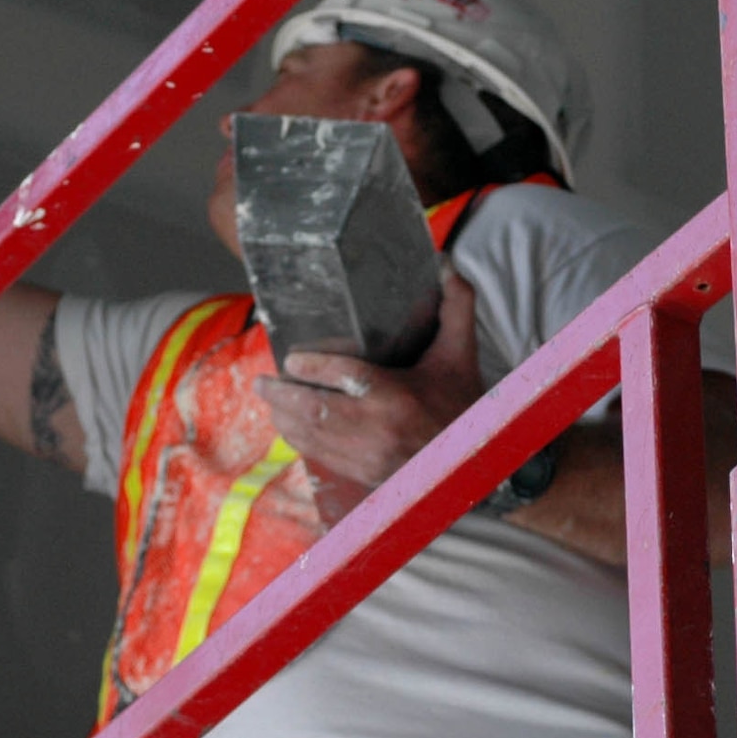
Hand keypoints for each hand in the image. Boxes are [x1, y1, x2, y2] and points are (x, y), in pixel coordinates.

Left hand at [256, 271, 483, 493]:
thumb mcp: (461, 355)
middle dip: (282, 396)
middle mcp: (379, 430)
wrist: (473, 461)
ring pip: (311, 437)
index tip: (290, 359)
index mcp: (400, 398)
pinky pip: (320, 457)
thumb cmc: (462, 405)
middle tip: (263, 381)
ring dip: (284, 418)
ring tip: (270, 399)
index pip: (346, 378)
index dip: (313, 367)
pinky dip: (299, 439)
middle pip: (315, 411)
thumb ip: (455, 307)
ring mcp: (369, 457)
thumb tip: (445, 263)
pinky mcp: (363, 473)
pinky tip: (289, 424)